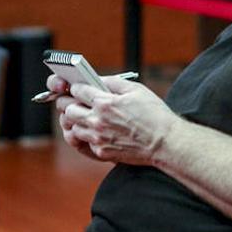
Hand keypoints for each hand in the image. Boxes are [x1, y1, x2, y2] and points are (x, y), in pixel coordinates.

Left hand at [56, 77, 178, 164]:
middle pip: (68, 110)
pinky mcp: (101, 152)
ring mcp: (98, 138)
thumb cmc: (154, 115)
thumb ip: (114, 82)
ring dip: (74, 121)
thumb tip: (99, 79)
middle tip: (74, 101)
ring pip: (72, 128)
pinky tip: (90, 132)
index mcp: (105, 103)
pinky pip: (82, 143)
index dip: (75, 87)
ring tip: (82, 117)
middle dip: (68, 103)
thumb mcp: (136, 89)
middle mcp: (97, 121)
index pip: (77, 91)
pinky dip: (83, 136)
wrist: (164, 142)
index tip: (77, 87)